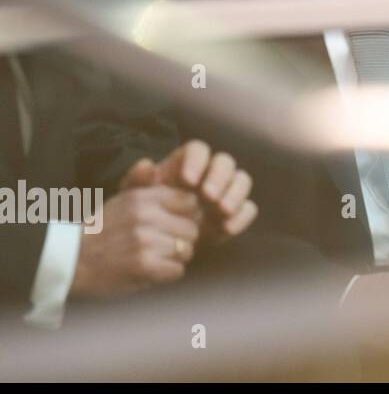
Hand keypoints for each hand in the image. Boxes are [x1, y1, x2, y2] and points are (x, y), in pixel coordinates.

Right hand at [70, 186, 201, 297]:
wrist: (71, 259)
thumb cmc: (102, 229)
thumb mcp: (120, 199)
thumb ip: (140, 182)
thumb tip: (149, 163)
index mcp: (143, 198)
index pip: (190, 202)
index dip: (186, 215)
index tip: (173, 223)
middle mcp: (146, 216)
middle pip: (193, 229)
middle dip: (183, 239)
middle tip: (163, 245)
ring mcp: (146, 241)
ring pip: (187, 250)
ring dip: (176, 258)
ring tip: (155, 256)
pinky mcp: (144, 265)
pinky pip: (177, 270)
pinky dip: (167, 273)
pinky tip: (151, 270)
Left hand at [120, 140, 257, 241]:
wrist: (158, 243)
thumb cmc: (146, 214)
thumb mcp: (135, 199)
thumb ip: (136, 181)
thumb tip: (147, 164)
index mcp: (186, 163)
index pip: (198, 150)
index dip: (196, 161)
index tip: (187, 180)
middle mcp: (210, 173)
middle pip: (225, 162)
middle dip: (219, 177)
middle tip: (207, 196)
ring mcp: (226, 192)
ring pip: (242, 180)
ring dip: (235, 193)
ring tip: (221, 210)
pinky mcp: (235, 212)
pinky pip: (248, 208)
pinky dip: (241, 217)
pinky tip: (226, 229)